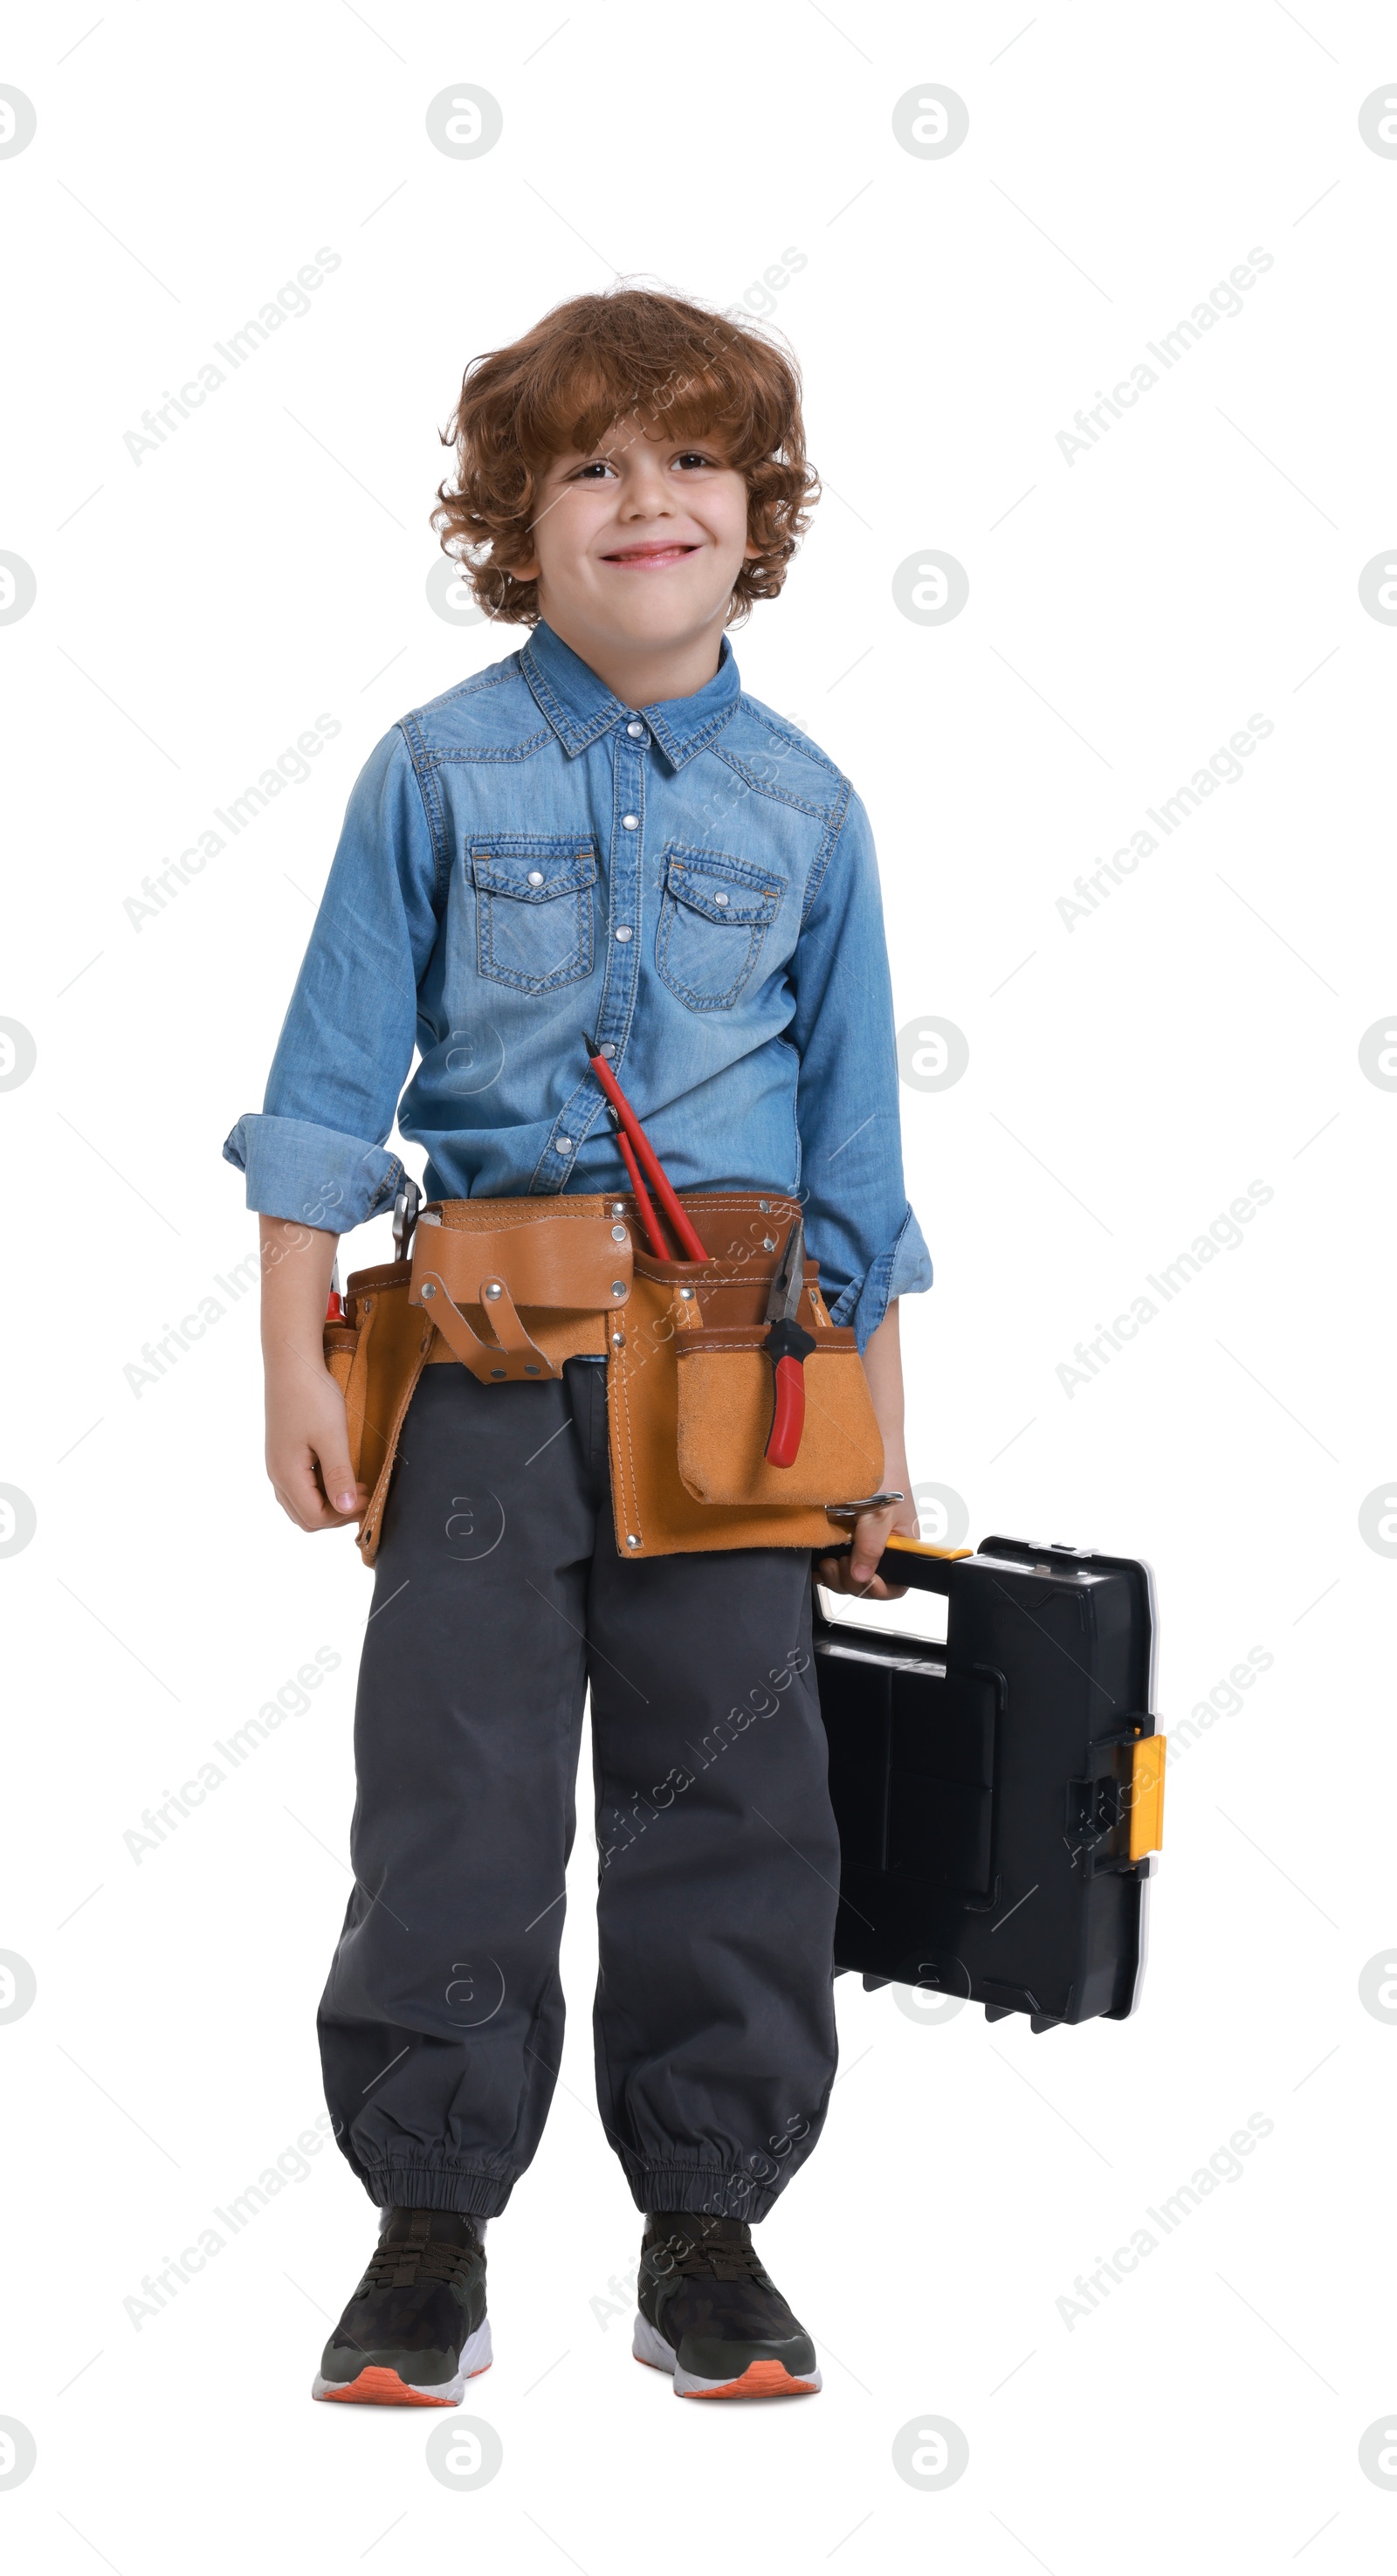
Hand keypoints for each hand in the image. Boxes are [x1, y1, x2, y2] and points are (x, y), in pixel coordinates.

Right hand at [264, 1349, 366, 1532]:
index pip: (314, 1518)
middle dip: (336, 1515)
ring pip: (301, 1502)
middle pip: (305, 1517)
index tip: (368, 1495)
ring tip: (355, 1486)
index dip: (344, 1515)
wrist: (292, 1361)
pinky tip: (339, 1472)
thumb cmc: (312, 1396)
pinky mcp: (283, 1452)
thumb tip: (347, 1510)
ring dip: (329, 1503)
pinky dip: (320, 1489)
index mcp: (287, 1474)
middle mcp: (277, 1474)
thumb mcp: (332, 1437)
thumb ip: (338, 1476)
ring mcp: (278, 1463)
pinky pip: (299, 1485)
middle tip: (363, 1497)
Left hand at [813, 1479, 918, 1600]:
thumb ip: (872, 1547)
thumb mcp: (880, 1513)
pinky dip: (826, 1566)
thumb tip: (861, 1576)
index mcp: (902, 1545)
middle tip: (839, 1564)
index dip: (880, 1589)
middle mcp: (883, 1546)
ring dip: (837, 1575)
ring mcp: (862, 1542)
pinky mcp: (844, 1535)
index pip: (897, 1583)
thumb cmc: (885, 1473)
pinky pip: (836, 1559)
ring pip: (850, 1574)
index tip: (863, 1580)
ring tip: (829, 1561)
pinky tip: (819, 1562)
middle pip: (869, 1581)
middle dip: (852, 1580)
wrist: (866, 1446)